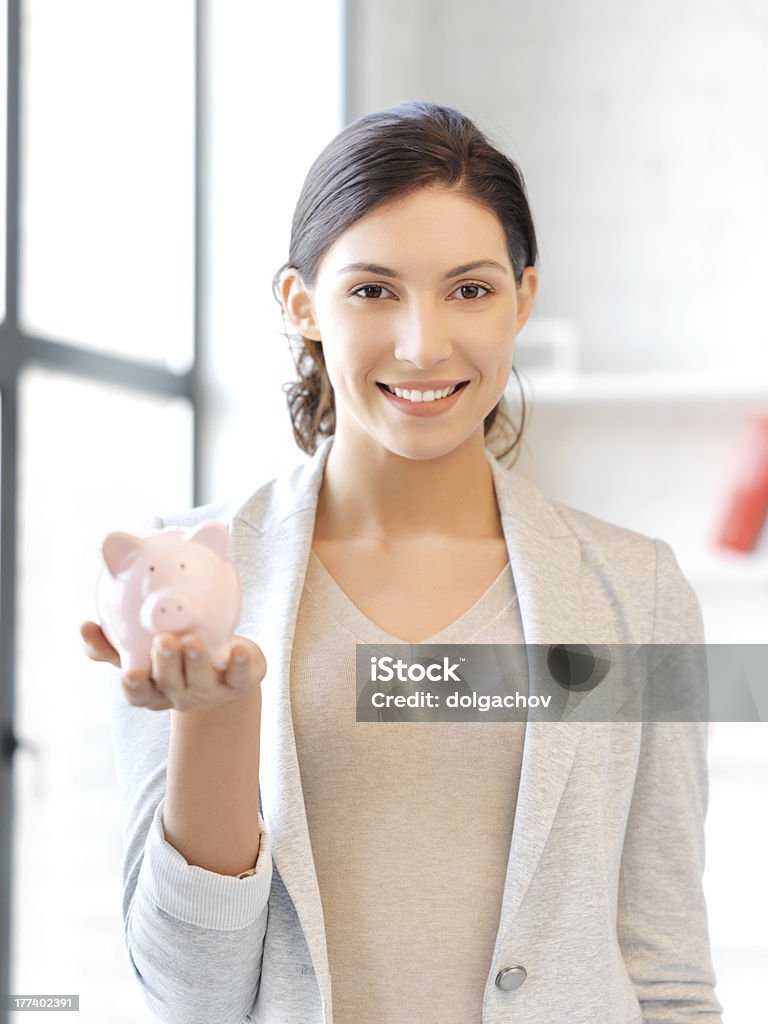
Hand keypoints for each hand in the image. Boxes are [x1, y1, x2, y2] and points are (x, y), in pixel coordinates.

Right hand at [80, 621, 265, 711]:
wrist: (224, 665)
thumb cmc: (175, 655)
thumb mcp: (142, 650)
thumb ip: (111, 643)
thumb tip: (85, 628)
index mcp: (155, 689)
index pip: (140, 694)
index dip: (134, 686)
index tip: (130, 672)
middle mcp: (182, 694)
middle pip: (171, 684)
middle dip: (166, 664)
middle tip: (164, 641)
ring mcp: (212, 691)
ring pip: (202, 679)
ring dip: (197, 660)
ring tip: (192, 639)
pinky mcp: (241, 681)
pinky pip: (241, 675)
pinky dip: (240, 663)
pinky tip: (239, 650)